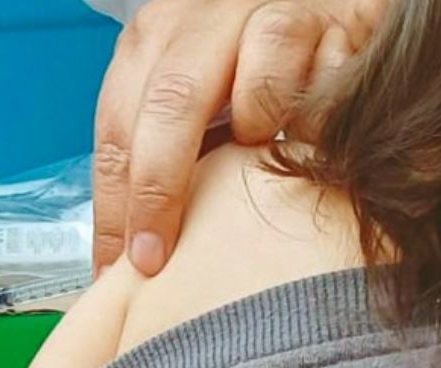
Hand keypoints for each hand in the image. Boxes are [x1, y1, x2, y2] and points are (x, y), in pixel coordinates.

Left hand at [93, 0, 386, 274]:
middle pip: (168, 110)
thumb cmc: (255, 63)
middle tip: (159, 258)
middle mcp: (197, 20)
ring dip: (255, 134)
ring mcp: (261, 16)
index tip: (116, 269)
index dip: (113, 207)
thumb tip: (136, 249)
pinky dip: (313, 121)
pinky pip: (320, 85)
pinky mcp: (326, 20)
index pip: (116, 131)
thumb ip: (167, 152)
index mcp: (151, 42)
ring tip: (260, 156)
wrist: (326, 5)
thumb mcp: (197, 97)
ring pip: (252, 91)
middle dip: (159, 193)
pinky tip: (311, 134)